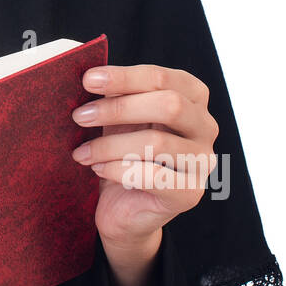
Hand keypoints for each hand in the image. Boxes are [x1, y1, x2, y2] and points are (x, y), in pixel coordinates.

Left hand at [70, 63, 218, 260]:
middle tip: (80, 116)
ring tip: (82, 152)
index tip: (88, 79)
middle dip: (119, 108)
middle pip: (169, 105)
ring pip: (158, 142)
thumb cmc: (122, 153)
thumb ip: (115, 95)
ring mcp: (202, 161)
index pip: (162, 78)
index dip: (124, 76)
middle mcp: (205, 127)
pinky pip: (153, 175)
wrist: (123, 209)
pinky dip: (118, 170)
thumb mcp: (118, 119)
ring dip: (110, 145)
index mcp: (192, 98)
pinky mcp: (190, 193)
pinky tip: (97, 169)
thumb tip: (91, 76)